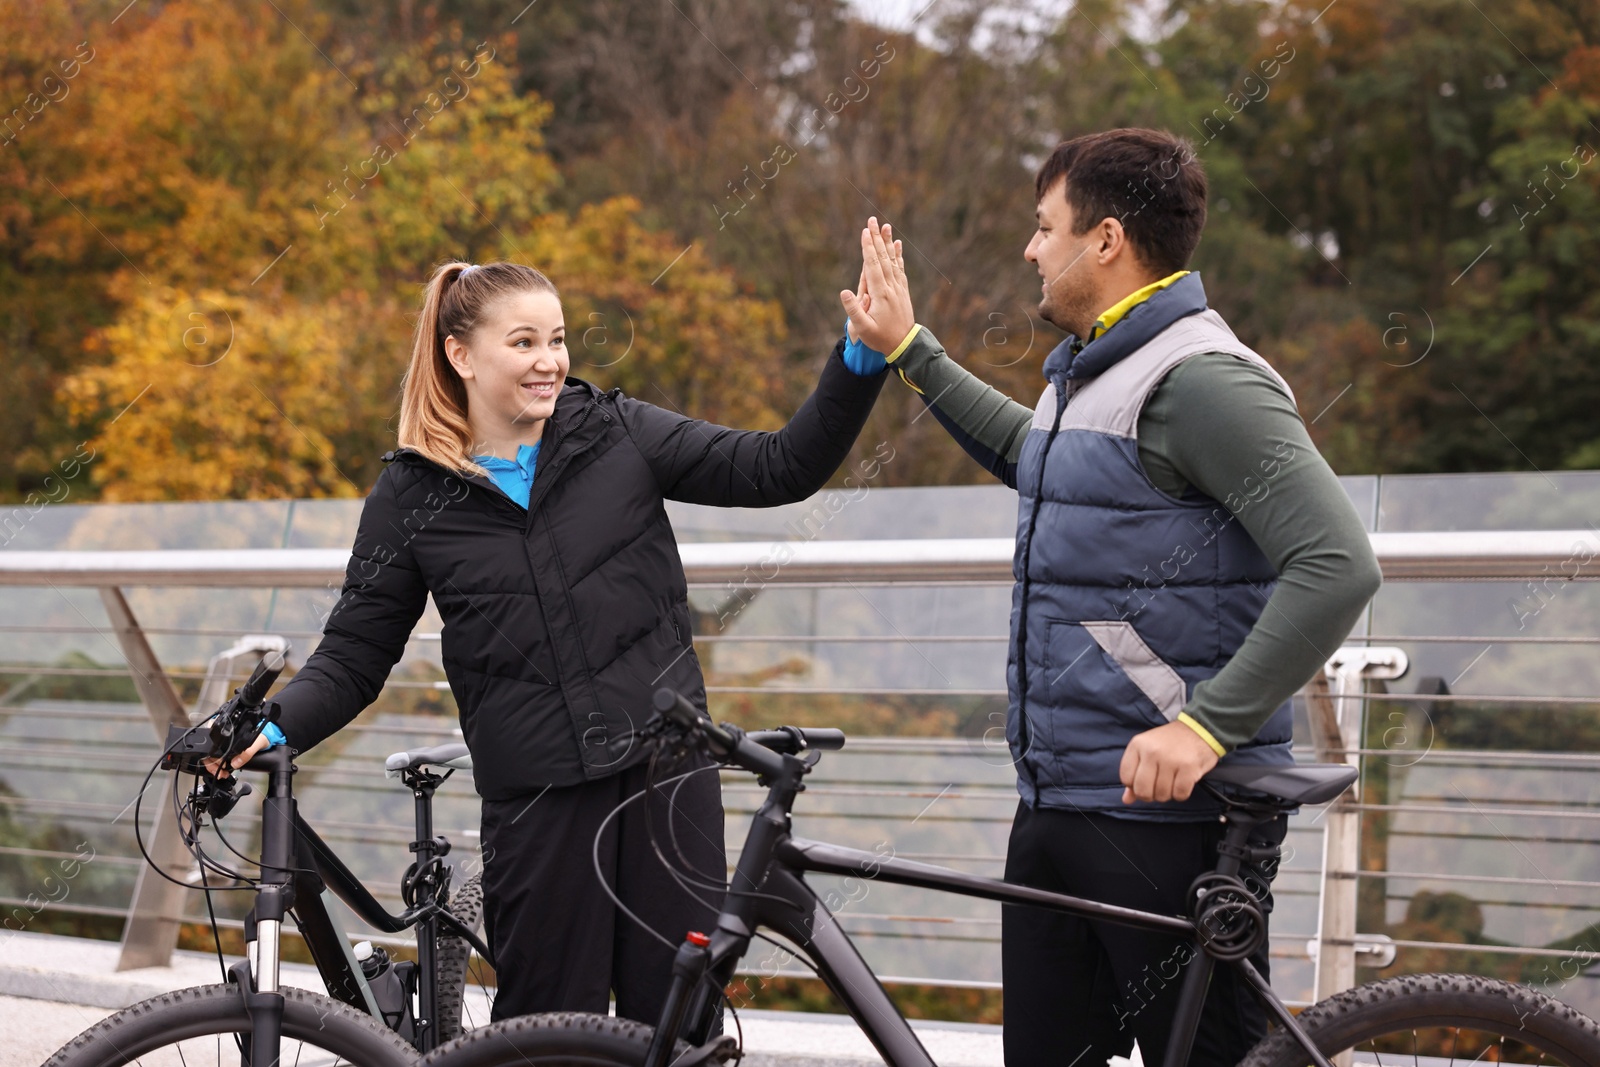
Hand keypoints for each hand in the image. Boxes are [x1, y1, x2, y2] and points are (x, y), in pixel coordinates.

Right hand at [202, 731, 271, 778]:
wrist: (268, 738)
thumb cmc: (262, 737)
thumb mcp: (257, 743)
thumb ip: (247, 752)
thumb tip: (236, 763)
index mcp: (228, 733)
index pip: (212, 745)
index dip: (212, 758)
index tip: (220, 766)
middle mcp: (224, 738)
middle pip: (209, 752)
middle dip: (212, 765)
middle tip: (220, 774)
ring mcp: (225, 744)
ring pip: (212, 756)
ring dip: (214, 767)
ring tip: (222, 774)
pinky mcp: (228, 750)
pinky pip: (218, 759)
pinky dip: (218, 766)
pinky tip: (223, 771)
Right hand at [839, 217, 912, 352]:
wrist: (905, 346)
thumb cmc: (881, 339)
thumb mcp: (863, 329)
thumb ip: (853, 310)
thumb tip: (843, 291)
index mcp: (881, 294)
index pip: (873, 265)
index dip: (868, 248)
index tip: (865, 231)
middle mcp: (892, 287)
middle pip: (883, 258)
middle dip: (877, 238)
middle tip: (873, 220)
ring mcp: (899, 288)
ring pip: (892, 261)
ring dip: (888, 242)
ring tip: (886, 226)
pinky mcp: (903, 292)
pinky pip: (900, 269)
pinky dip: (898, 256)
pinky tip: (898, 245)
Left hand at [1119, 720, 1219, 803]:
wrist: (1199, 729)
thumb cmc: (1170, 742)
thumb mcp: (1147, 751)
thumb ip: (1135, 774)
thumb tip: (1126, 800)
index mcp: (1137, 745)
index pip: (1126, 778)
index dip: (1135, 786)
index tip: (1145, 781)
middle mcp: (1152, 751)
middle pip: (1142, 790)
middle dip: (1150, 795)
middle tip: (1158, 787)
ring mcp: (1170, 759)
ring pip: (1162, 795)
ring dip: (1168, 794)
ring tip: (1172, 782)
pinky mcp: (1189, 768)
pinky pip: (1180, 794)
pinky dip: (1181, 794)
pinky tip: (1183, 783)